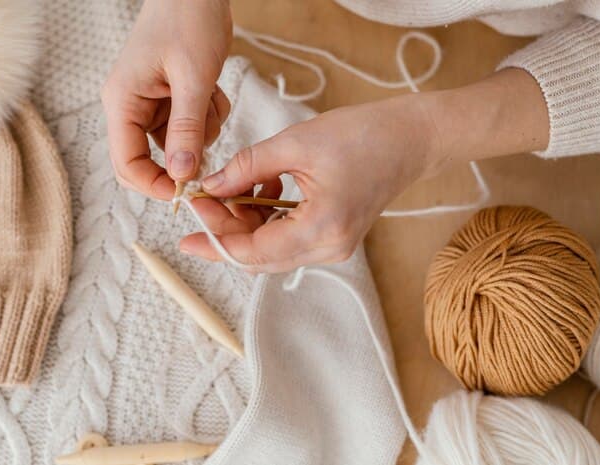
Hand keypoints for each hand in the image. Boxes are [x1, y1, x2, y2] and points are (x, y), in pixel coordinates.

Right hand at [101, 0, 232, 199]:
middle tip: (209, 149)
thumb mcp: (194, 78)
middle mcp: (130, 106)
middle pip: (149, 159)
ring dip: (202, 132)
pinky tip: (212, 88)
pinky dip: (207, 116)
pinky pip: (189, 126)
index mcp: (122, 102)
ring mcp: (150, 103)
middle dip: (182, 158)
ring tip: (210, 95)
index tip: (188, 192)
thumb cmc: (188, 20)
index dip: (154, 185)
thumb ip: (187, 129)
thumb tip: (181, 175)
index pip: (126, 164)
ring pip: (176, 145)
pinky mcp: (169, 99)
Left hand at [179, 95, 435, 272]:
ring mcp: (334, 247)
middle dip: (225, 231)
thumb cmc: (363, 135)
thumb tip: (210, 187)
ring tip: (235, 187)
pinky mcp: (334, 238)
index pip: (252, 252)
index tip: (187, 223)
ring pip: (270, 251)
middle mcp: (329, 249)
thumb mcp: (295, 144)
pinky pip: (287, 240)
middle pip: (259, 258)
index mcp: (321, 229)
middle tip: (202, 201)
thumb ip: (247, 168)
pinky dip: (266, 220)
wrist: (412, 138)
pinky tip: (263, 188)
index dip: (214, 239)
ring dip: (244, 224)